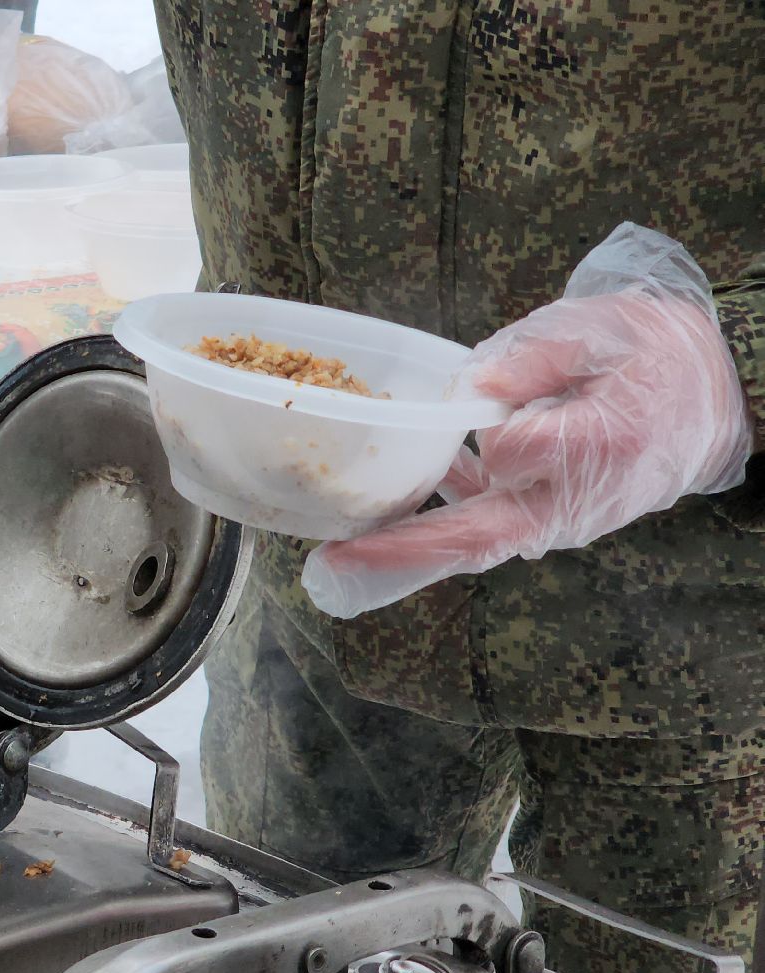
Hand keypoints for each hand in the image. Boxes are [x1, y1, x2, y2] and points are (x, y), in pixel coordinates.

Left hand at [302, 224, 751, 618]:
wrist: (716, 401)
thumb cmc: (656, 356)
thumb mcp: (607, 330)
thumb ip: (539, 356)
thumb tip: (478, 384)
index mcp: (600, 442)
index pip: (515, 449)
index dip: (488, 424)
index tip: (485, 395)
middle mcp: (575, 497)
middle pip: (479, 535)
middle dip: (401, 552)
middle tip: (332, 566)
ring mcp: (560, 518)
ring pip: (474, 542)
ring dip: (405, 552)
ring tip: (335, 563)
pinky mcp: (546, 520)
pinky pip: (483, 530)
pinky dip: (430, 528)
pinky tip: (382, 517)